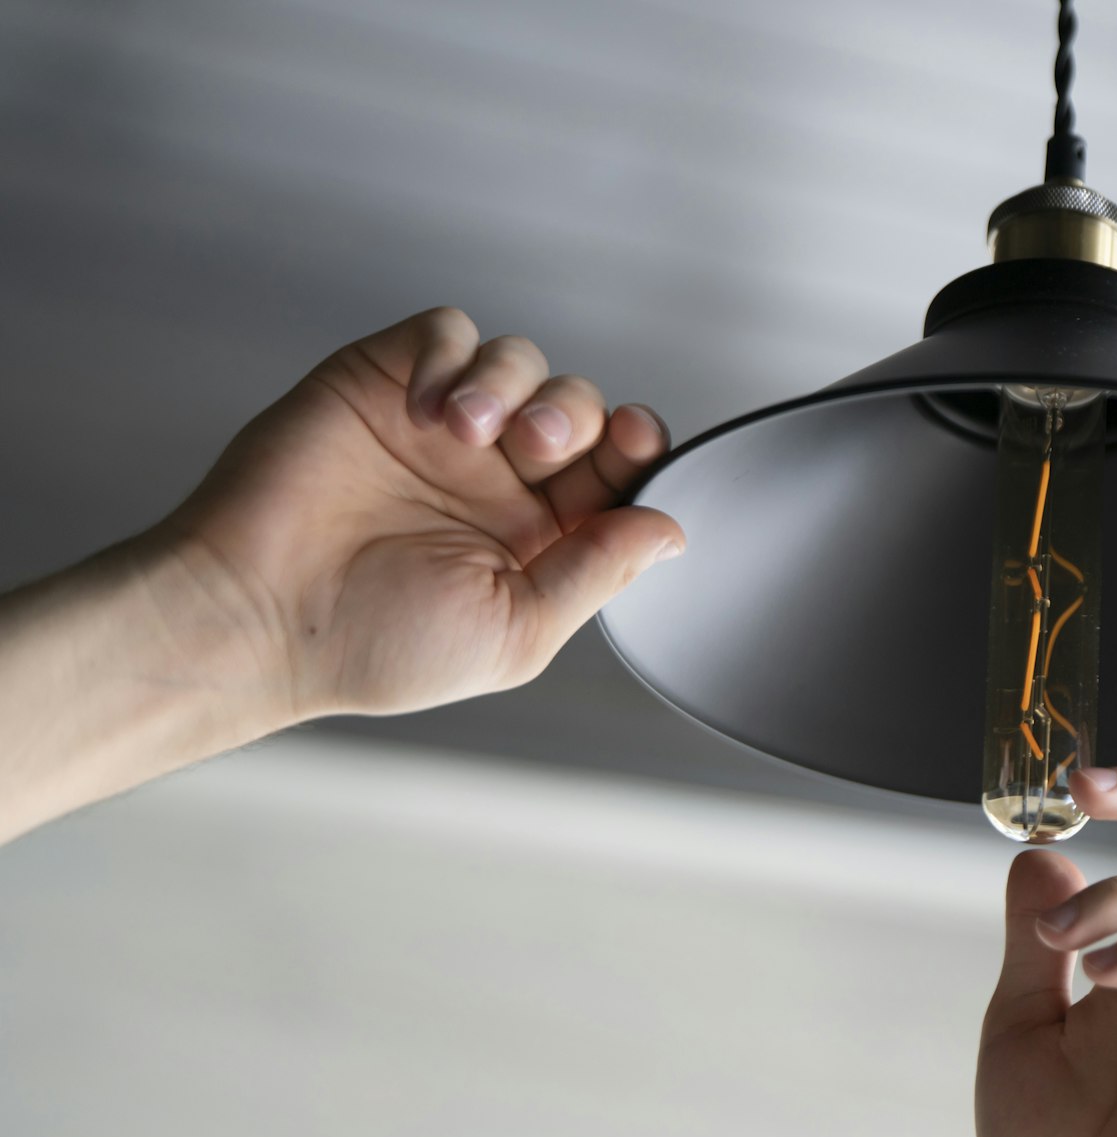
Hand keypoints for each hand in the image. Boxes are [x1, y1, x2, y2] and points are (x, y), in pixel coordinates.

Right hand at [160, 306, 684, 720]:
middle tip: (540, 446)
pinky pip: (450, 331)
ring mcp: (441, 426)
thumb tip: (672, 529)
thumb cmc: (378, 642)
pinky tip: (430, 410)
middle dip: (579, 416)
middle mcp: (496, 476)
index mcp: (538, 535)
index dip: (639, 449)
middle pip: (581, 407)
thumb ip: (598, 572)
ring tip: (469, 432)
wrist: (260, 614)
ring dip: (516, 384)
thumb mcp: (515, 629)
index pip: (618, 472)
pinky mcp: (386, 380)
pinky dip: (456, 356)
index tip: (636, 443)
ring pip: (522, 361)